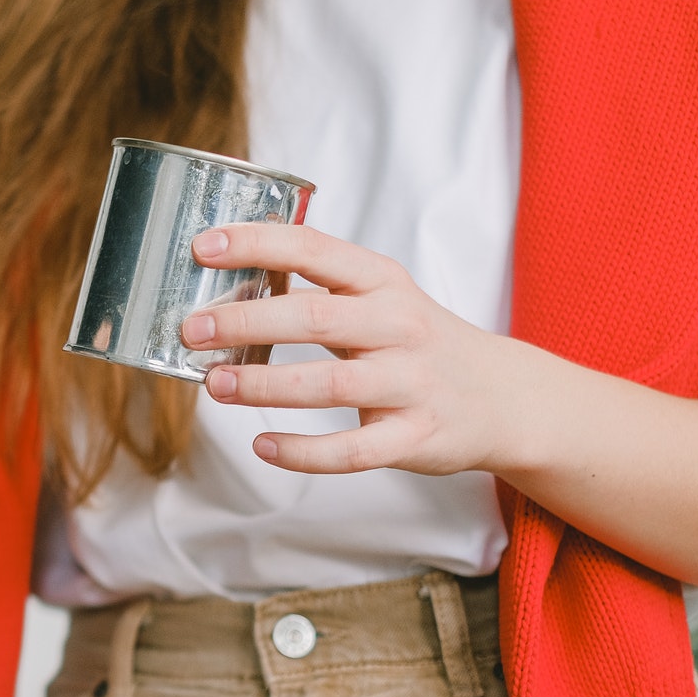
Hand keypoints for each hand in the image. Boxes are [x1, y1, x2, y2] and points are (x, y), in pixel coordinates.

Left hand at [180, 222, 538, 475]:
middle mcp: (398, 326)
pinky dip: (303, 451)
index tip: (204, 246)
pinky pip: (351, 450)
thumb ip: (318, 289)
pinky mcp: (413, 436)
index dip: (257, 244)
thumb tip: (229, 284)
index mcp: (382, 282)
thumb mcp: (381, 299)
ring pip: (328, 384)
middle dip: (246, 322)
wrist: (503, 397)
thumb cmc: (418, 343)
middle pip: (314, 317)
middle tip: (194, 330)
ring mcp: (409, 383)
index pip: (314, 249)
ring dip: (264, 386)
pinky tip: (262, 445)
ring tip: (215, 385)